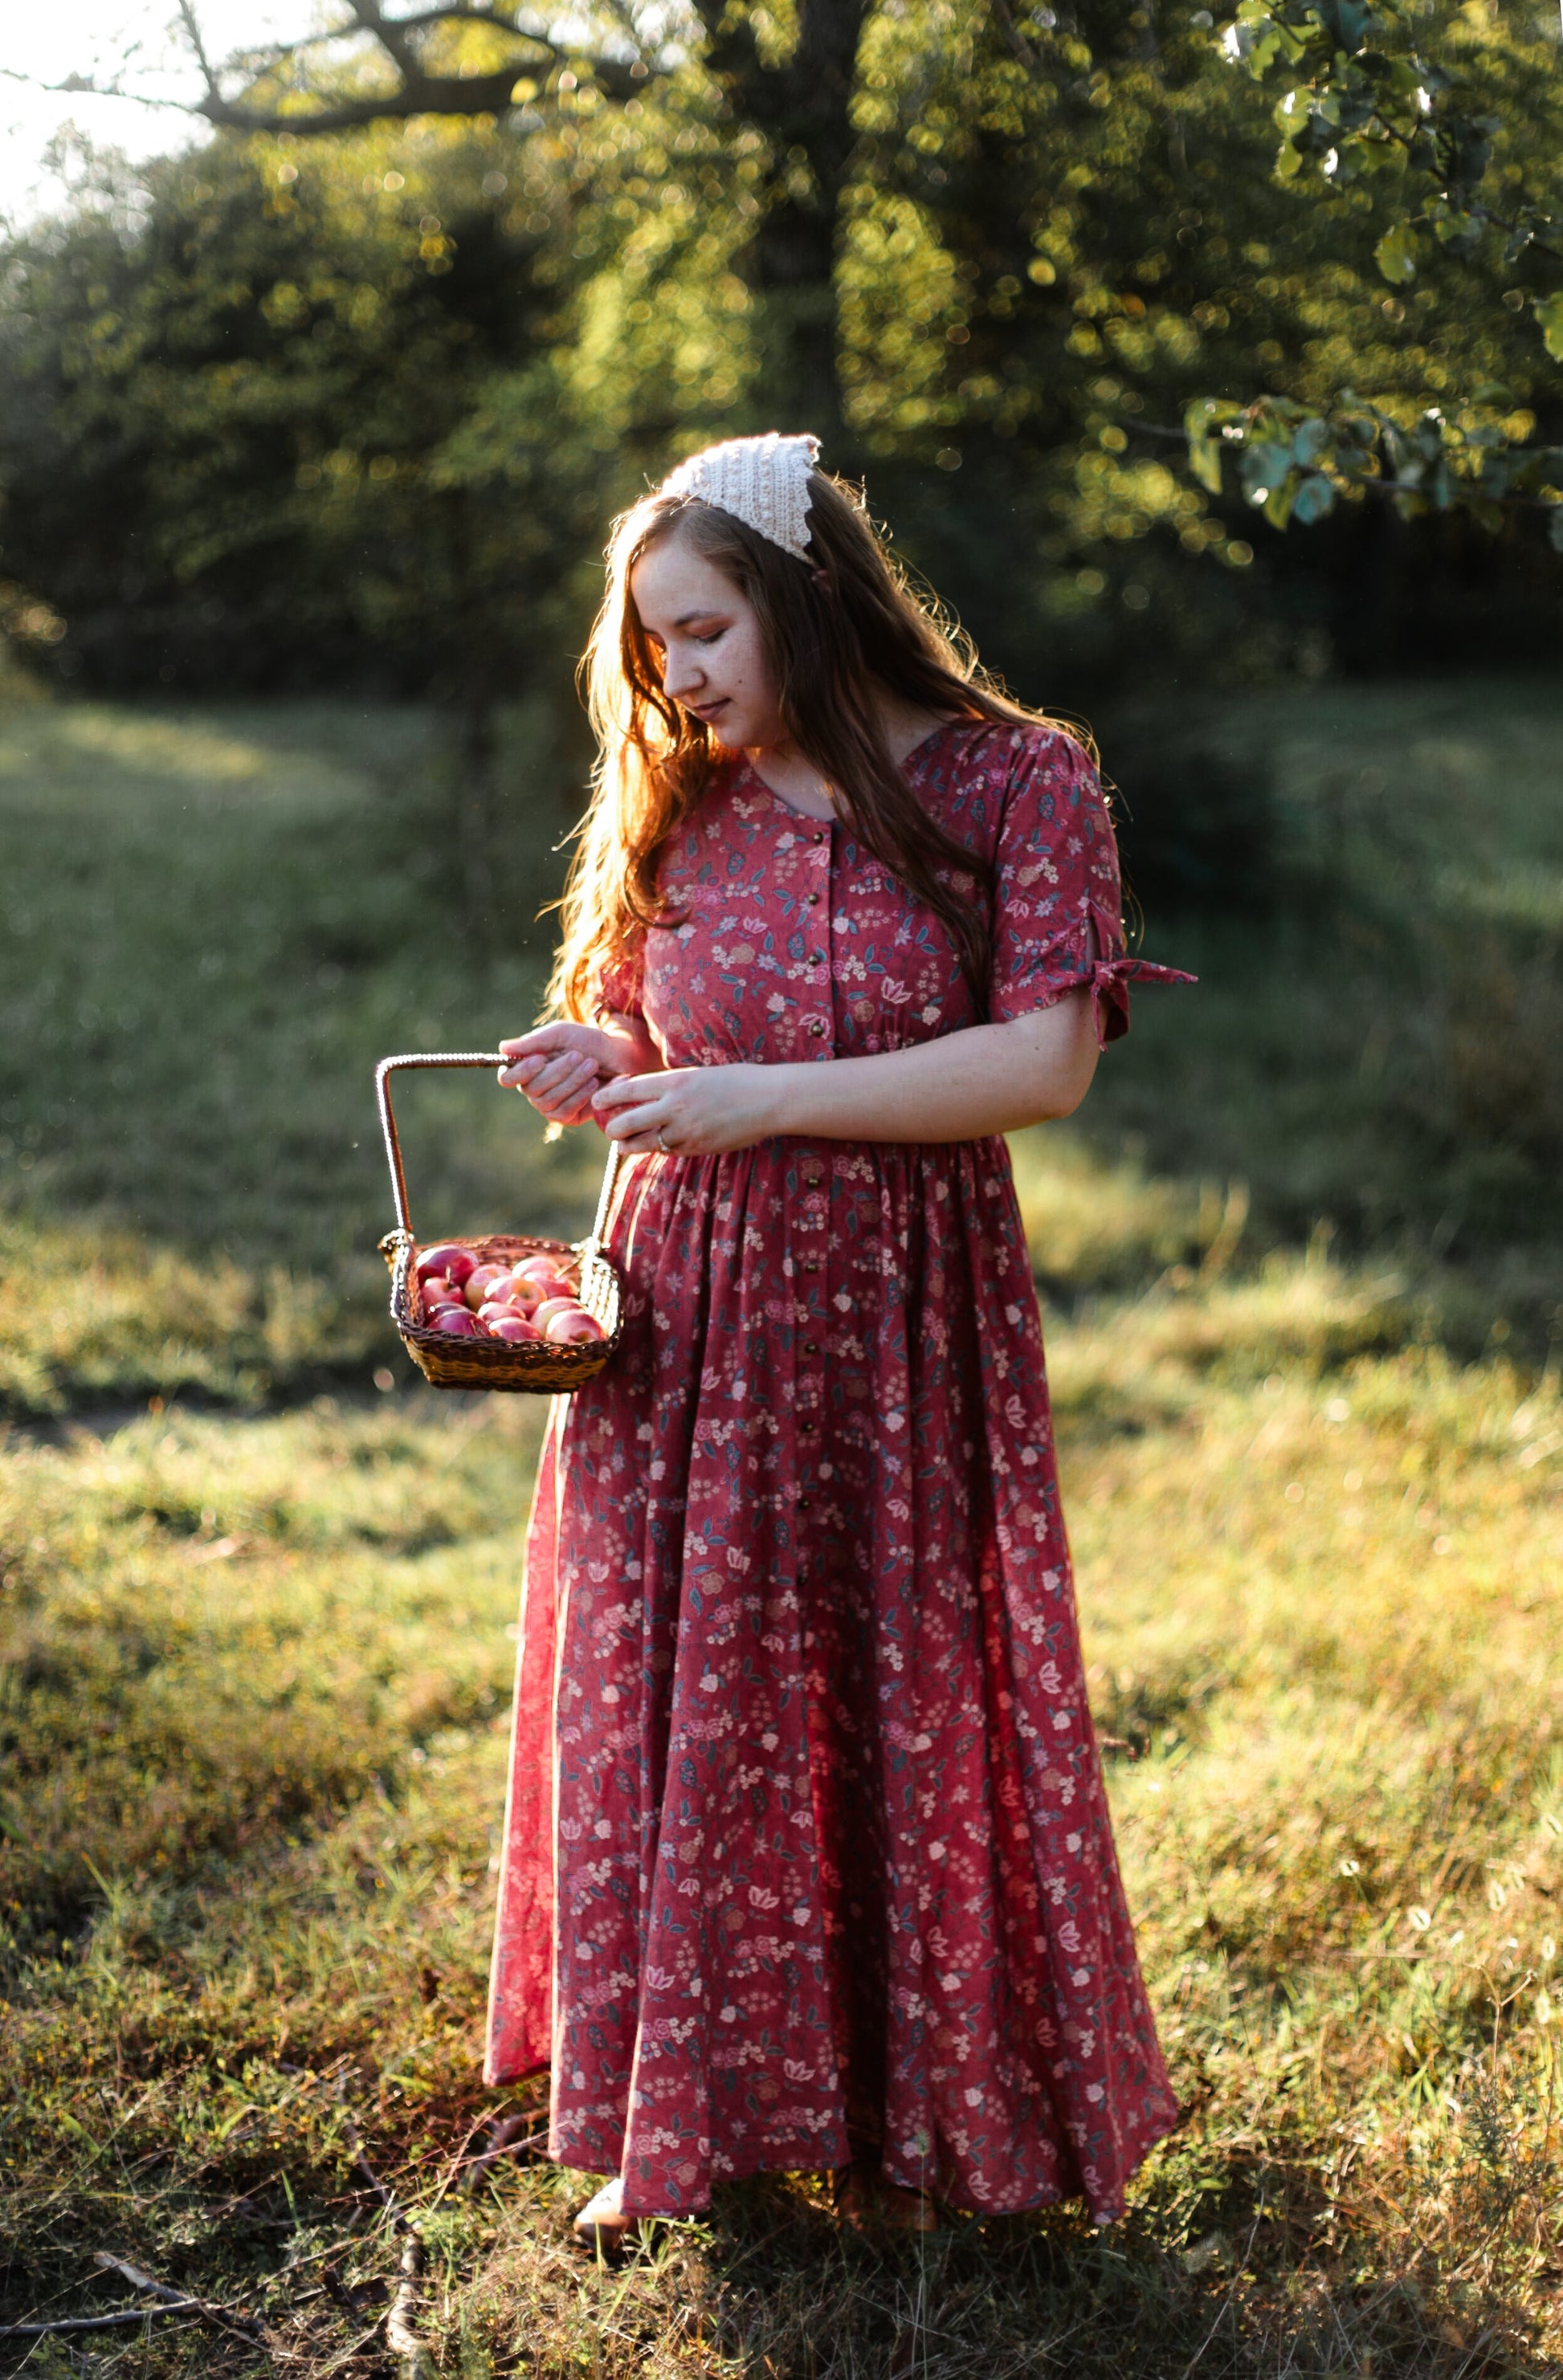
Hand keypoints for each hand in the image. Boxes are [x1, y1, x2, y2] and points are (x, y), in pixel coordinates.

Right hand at [498, 1013, 659, 1128]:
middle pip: (530, 1089)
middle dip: (557, 1071)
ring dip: (571, 1081)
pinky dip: (578, 1096)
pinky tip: (593, 1084)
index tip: (539, 1059)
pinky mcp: (569, 1117)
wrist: (620, 1057)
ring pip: (547, 1101)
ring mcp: (550, 1106)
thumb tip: (503, 1048)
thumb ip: (533, 1041)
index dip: (520, 1072)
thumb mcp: (561, 1034)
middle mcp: (535, 1090)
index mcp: (528, 1068)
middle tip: (578, 1056)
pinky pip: (563, 1112)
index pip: (507, 1078)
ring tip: (591, 1065)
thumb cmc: (588, 1042)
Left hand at [592, 1062, 782, 1154]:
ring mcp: (686, 1130)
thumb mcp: (697, 1074)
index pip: (629, 1091)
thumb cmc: (735, 1081)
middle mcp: (675, 1106)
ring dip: (630, 1146)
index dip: (607, 1098)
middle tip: (609, 1130)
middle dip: (613, 1129)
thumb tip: (644, 1093)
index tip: (596, 1102)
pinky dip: (659, 1149)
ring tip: (622, 1146)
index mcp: (674, 1081)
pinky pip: (669, 1151)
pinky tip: (656, 1146)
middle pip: (629, 1122)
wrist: (767, 1100)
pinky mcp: (697, 1148)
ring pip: (645, 1143)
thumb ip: (670, 1085)